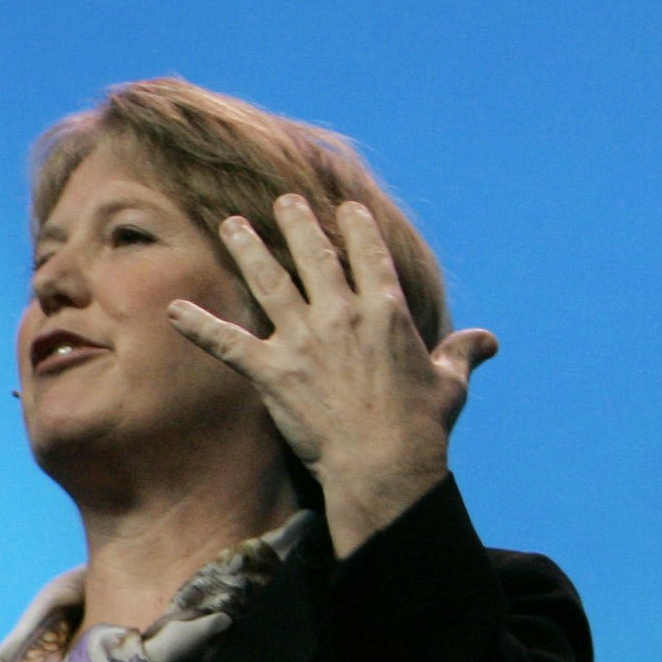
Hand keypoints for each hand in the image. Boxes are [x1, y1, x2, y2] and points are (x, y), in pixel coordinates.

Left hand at [165, 195, 498, 557]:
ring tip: (231, 225)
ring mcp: (303, 339)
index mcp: (386, 311)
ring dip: (248, 249)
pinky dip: (198, 326)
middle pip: (314, 256)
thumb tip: (488, 340)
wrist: (382, 462)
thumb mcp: (449, 382)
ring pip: (269, 282)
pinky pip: (226, 342)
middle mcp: (341, 314)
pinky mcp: (271, 370)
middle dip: (297, 223)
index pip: (369, 256)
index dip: (356, 228)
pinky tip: (173, 311)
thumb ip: (462, 353)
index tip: (345, 208)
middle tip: (282, 200)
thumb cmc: (421, 425)